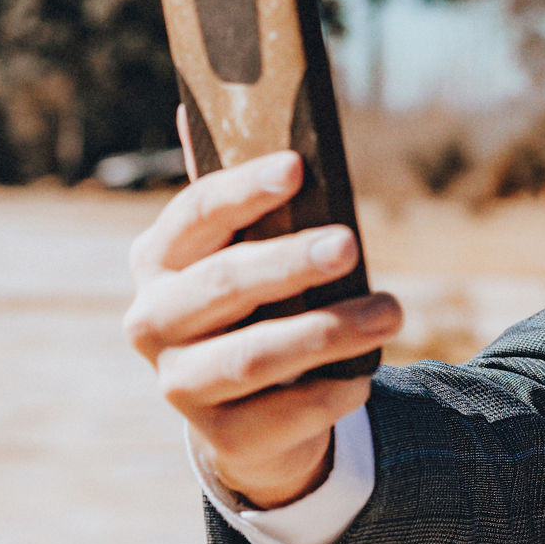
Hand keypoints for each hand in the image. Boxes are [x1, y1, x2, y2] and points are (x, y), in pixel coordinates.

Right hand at [124, 137, 401, 508]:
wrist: (247, 411)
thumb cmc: (256, 304)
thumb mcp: (250, 251)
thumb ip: (245, 197)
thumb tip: (202, 104)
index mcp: (157, 261)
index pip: (192, 217)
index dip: (242, 191)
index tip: (298, 166)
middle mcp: (152, 322)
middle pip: (221, 286)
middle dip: (289, 262)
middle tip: (351, 242)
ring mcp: (179, 386)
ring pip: (252, 356)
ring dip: (327, 330)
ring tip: (392, 310)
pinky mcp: (222, 439)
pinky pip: (283, 413)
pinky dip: (330, 391)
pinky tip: (363, 374)